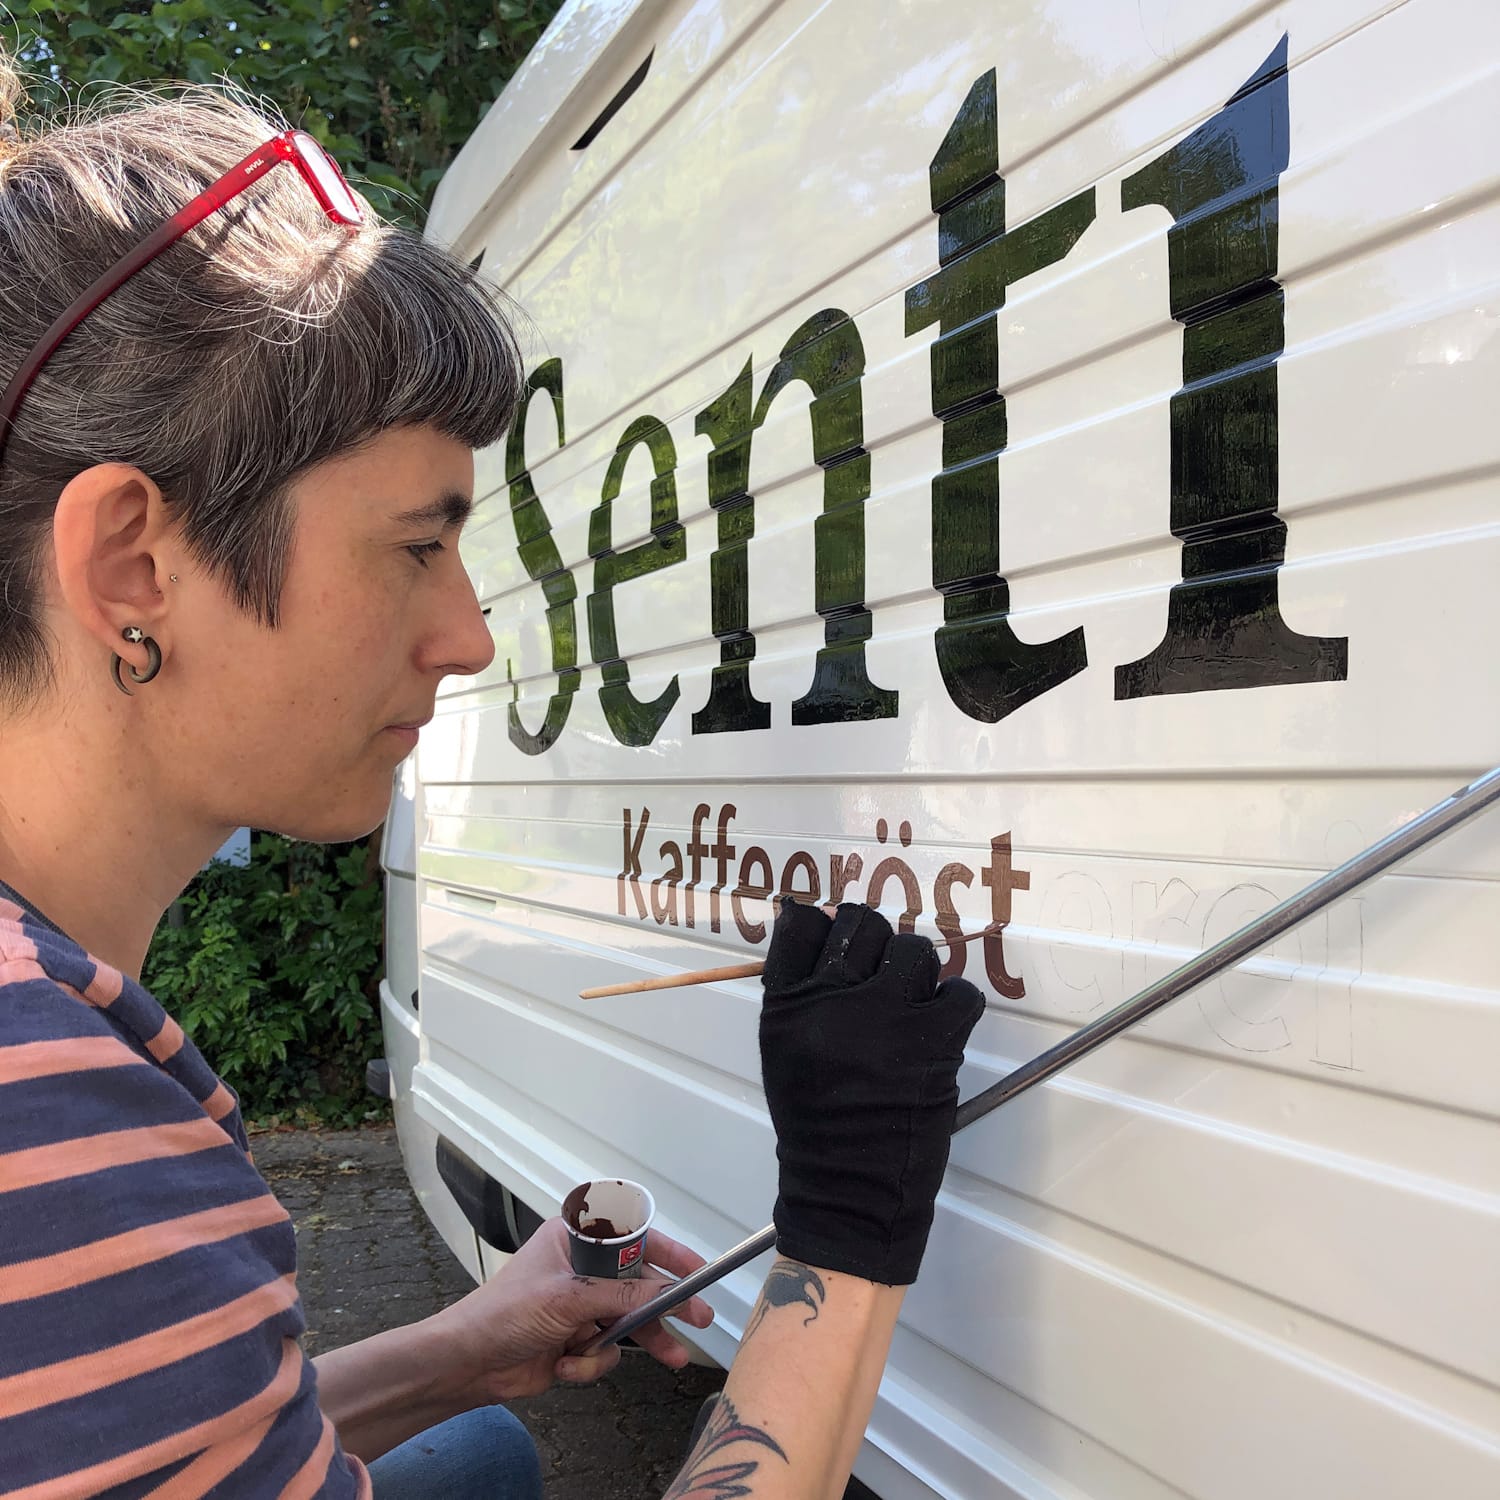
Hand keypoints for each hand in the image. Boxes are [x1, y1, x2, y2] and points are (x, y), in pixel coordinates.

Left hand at [430, 1217, 714, 1400]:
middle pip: (638, 1282)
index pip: (632, 1237)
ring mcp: (580, 1306)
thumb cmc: (506, 1314)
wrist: (469, 1364)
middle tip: (700, 1318)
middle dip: (665, 1305)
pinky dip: (591, 1362)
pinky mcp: (576, 1340)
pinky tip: (567, 1365)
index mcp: (574, 1239)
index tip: (698, 1270)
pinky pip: (607, 1350)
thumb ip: (622, 1293)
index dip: (668, 1253)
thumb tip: (668, 1291)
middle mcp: (581, 1269)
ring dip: (642, 1340)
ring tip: (674, 1358)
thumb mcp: (569, 1297)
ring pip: (628, 1320)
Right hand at [760, 902, 985, 1285]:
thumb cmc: (816, 1124)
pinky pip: (960, 991)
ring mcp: (884, 1018)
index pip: (802, 925)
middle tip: (882, 974)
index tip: (841, 942)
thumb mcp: (784, 1052)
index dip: (826, 926)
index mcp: (786, 1006)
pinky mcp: (933, 1041)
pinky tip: (940, 1027)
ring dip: (916, 973)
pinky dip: (956, 1004)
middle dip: (875, 943)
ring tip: (912, 1007)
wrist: (846, 1192)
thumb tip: (833, 935)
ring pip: (912, 950)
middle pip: (861, 924)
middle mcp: (830, 1002)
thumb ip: (802, 996)